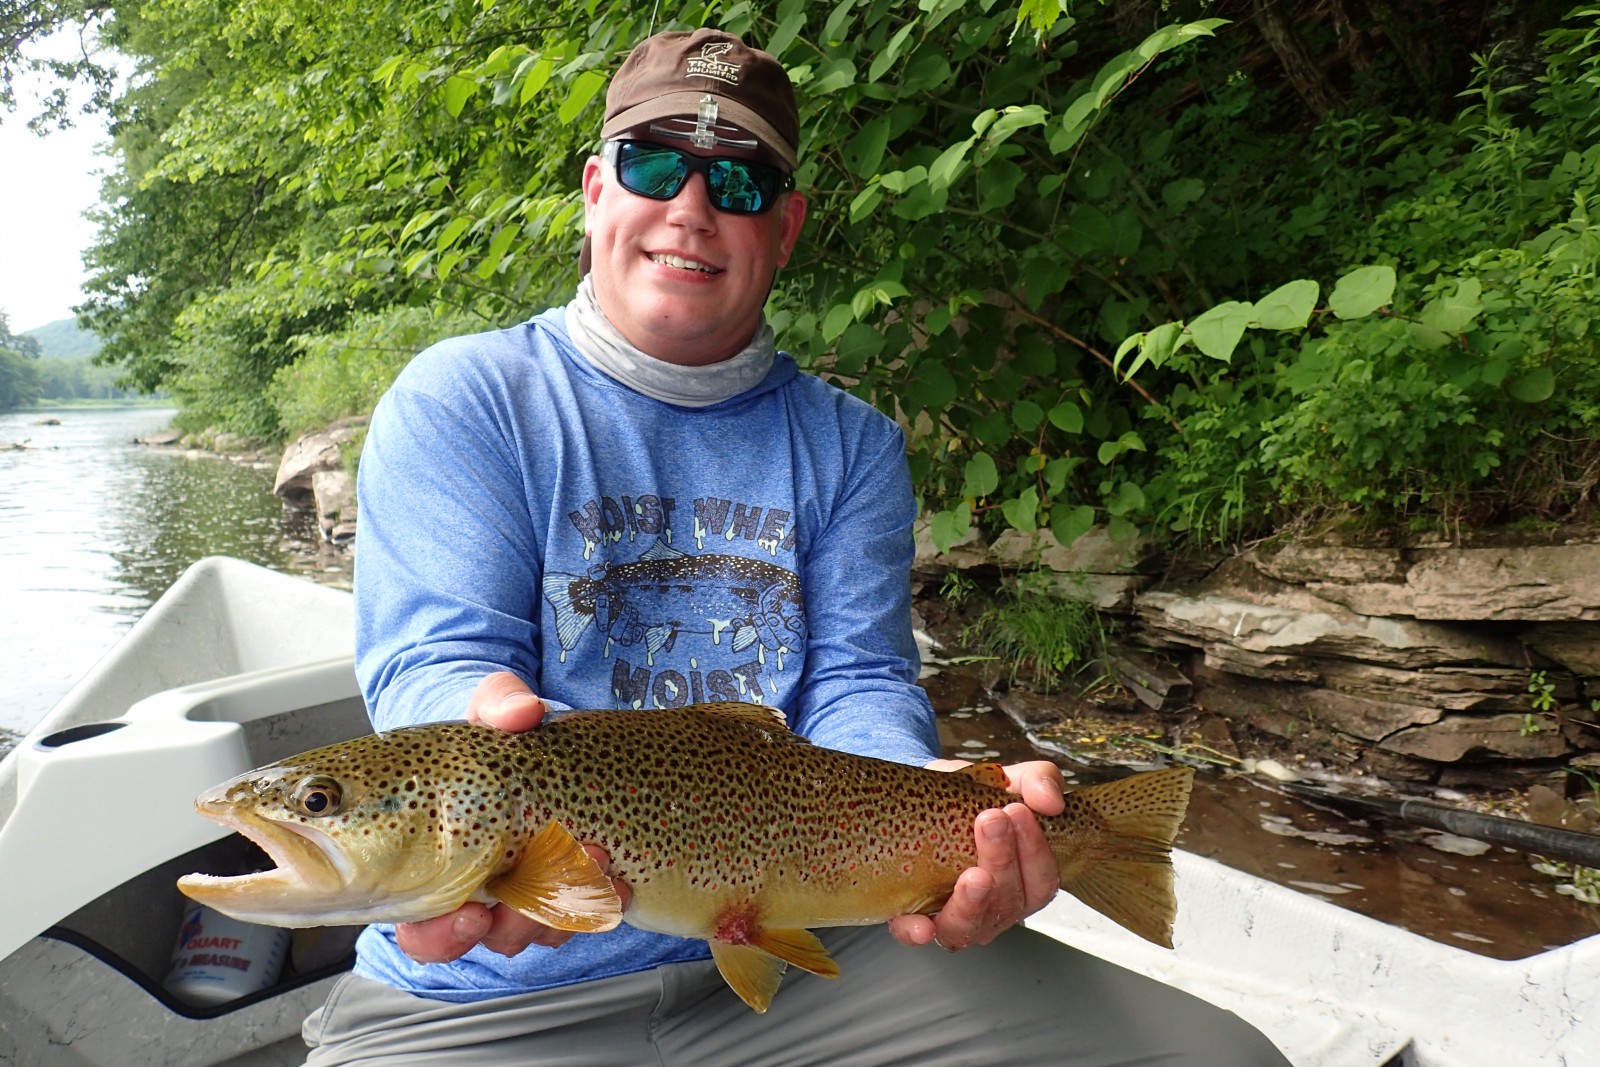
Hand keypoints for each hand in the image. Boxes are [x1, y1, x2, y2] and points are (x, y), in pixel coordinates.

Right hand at [394, 672, 630, 962]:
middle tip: (555, 874)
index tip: (475, 911)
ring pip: (544, 930)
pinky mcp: (571, 887)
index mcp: (436, 868)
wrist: (535, 738)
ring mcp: (528, 894)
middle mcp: (480, 892)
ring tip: (597, 858)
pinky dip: (604, 900)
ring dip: (572, 905)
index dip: (444, 933)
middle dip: (527, 917)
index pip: (423, 930)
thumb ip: (498, 703)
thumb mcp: (490, 708)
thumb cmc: (492, 735)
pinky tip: (622, 879)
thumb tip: (522, 711)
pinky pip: (585, 914)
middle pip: (493, 938)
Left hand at [887, 760, 1064, 951]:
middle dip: (1002, 861)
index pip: (1041, 881)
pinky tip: (923, 926)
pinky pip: (911, 934)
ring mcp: (954, 917)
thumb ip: (1037, 781)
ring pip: (968, 927)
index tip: (1017, 811)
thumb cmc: (970, 798)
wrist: (917, 796)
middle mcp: (993, 907)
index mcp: (1023, 880)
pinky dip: (917, 933)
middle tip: (991, 820)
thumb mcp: (1005, 780)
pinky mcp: (911, 917)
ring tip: (974, 875)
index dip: (1034, 851)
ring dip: (973, 903)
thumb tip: (1051, 801)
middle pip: (1008, 902)